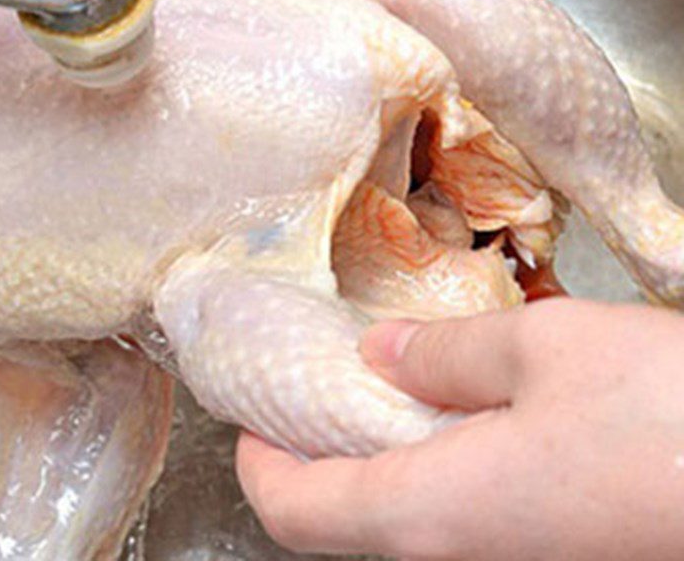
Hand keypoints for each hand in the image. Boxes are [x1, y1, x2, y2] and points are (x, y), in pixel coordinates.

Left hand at [237, 298, 683, 559]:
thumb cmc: (666, 416)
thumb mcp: (542, 351)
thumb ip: (446, 353)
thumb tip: (379, 354)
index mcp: (433, 513)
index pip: (298, 510)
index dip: (258, 461)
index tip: (248, 410)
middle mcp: (462, 556)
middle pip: (341, 520)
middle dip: (310, 455)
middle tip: (307, 384)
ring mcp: (511, 558)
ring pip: (398, 517)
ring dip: (367, 455)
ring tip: (368, 383)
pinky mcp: (551, 544)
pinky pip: (453, 513)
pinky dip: (423, 462)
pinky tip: (447, 409)